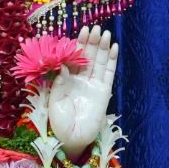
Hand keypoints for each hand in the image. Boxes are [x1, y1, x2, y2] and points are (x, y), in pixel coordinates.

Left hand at [48, 26, 116, 160]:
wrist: (72, 139)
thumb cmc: (59, 123)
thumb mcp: (54, 101)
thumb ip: (59, 83)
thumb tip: (63, 65)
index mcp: (66, 80)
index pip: (73, 58)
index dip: (76, 45)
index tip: (79, 32)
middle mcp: (80, 79)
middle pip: (87, 56)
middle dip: (90, 42)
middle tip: (94, 28)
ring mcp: (93, 84)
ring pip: (99, 61)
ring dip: (102, 47)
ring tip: (105, 33)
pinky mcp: (104, 91)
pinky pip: (109, 73)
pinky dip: (112, 60)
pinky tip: (114, 47)